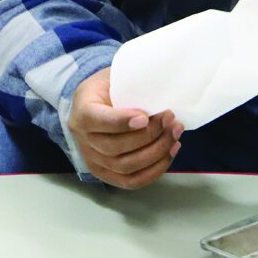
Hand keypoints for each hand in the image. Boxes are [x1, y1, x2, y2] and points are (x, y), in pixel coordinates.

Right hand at [68, 68, 183, 188]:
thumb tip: (164, 82)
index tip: (145, 117)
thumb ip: (132, 81)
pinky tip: (171, 150)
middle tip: (170, 118)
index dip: (121, 122)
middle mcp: (83, 140)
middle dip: (148, 135)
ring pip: (125, 166)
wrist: (94, 103)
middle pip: (114, 148)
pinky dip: (155, 169)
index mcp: (82, 111)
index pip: (97, 121)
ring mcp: (93, 161)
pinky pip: (131, 181)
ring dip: (157, 151)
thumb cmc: (109, 87)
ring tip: (175, 133)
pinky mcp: (106, 174)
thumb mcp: (113, 76)